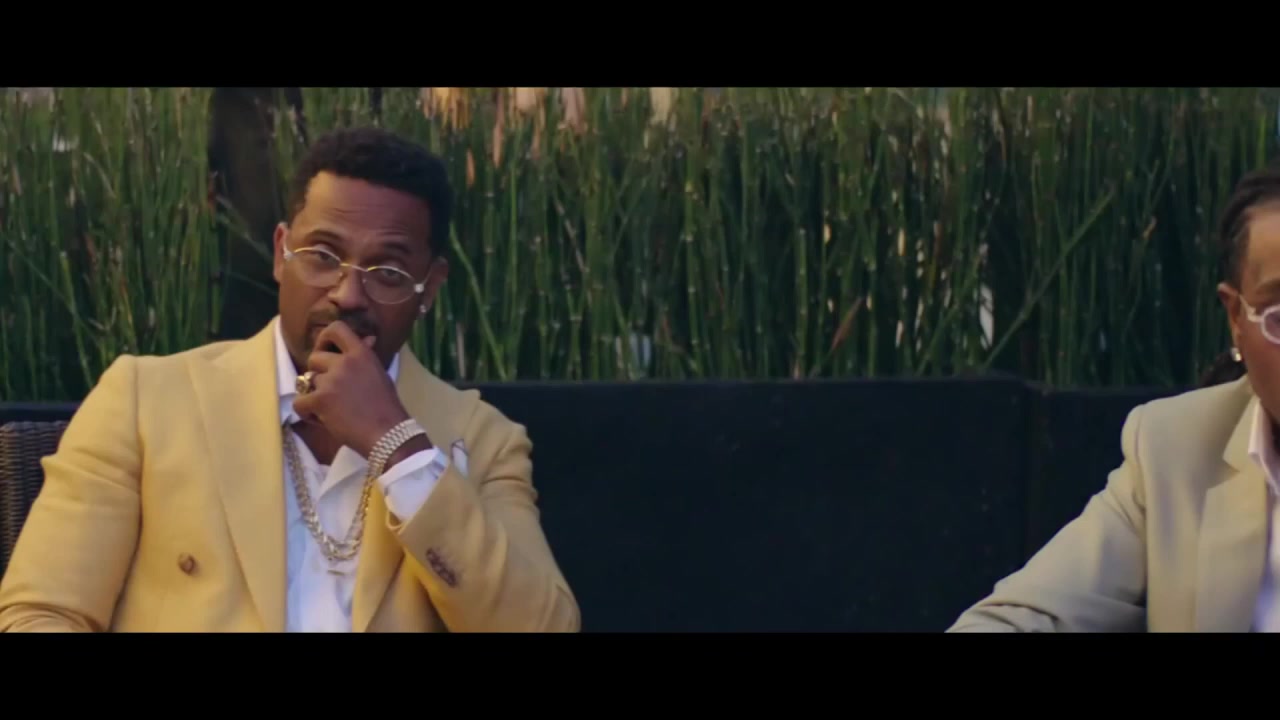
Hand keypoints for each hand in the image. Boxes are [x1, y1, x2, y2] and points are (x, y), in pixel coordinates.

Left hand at [292, 321, 418, 457]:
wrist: (388, 433)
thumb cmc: (387, 406)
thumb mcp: (380, 374)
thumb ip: (366, 357)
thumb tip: (367, 339)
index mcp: (361, 353)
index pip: (336, 329)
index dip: (325, 338)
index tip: (327, 351)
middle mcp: (344, 362)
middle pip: (314, 358)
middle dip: (318, 373)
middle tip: (330, 389)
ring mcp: (331, 381)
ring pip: (306, 381)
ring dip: (314, 394)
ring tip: (329, 408)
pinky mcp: (320, 400)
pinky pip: (299, 402)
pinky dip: (307, 412)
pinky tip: (322, 419)